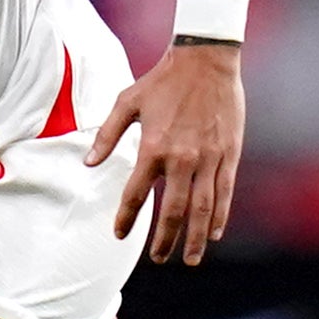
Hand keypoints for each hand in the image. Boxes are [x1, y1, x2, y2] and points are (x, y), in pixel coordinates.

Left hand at [87, 42, 244, 264]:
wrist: (206, 59)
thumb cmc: (163, 80)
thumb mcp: (126, 101)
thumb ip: (107, 135)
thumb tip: (89, 164)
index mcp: (153, 147)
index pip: (136, 194)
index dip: (127, 218)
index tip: (120, 234)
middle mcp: (182, 158)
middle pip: (172, 211)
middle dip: (164, 240)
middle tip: (159, 259)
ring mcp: (209, 158)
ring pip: (202, 208)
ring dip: (194, 237)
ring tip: (189, 259)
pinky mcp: (229, 153)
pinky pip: (224, 192)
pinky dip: (219, 215)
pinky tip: (214, 233)